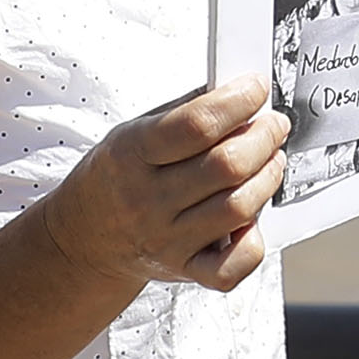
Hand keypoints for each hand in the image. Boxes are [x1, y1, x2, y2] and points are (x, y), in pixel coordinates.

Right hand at [38, 76, 289, 291]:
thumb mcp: (134, 131)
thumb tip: (240, 94)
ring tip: (271, 159)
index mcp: (132, 155)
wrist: (86, 235)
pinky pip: (234, 266)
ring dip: (268, 176)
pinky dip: (255, 240)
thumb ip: (184, 113)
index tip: (256, 88)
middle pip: (227, 166)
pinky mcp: (185, 270)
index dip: (237, 101)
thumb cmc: (119, 174)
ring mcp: (167, 240)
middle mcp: (148, 201)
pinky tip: (253, 216)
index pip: (197, 125)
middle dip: (264, 137)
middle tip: (273, 124)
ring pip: (239, 208)